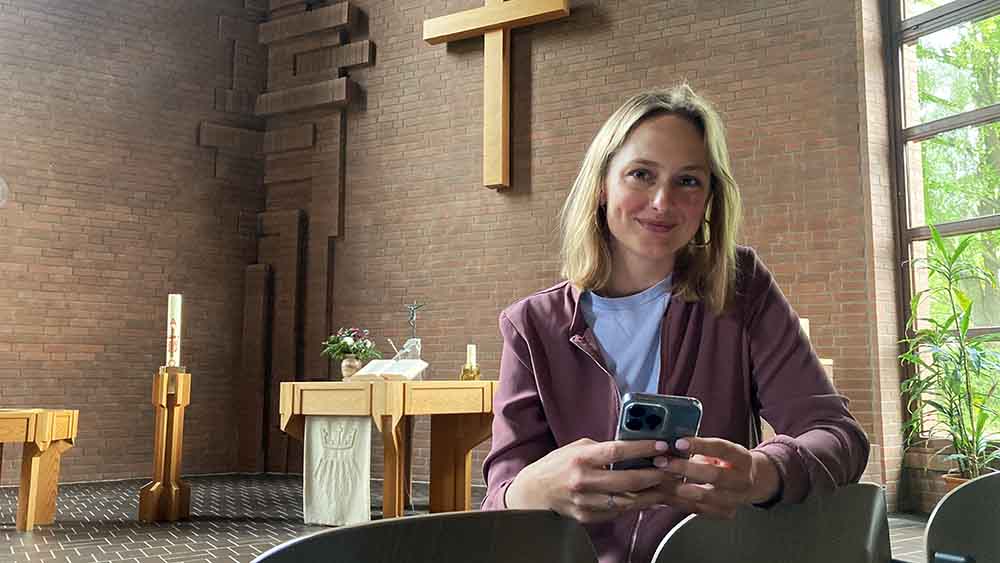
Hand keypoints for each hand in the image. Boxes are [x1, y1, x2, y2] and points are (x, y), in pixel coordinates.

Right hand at [505, 438, 676, 522]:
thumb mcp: (577, 448)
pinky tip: (649, 498)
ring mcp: (586, 502)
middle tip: (672, 468)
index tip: (662, 445)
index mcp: (581, 458)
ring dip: (651, 493)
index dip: (642, 448)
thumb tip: (632, 447)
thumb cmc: (558, 465)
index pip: (616, 452)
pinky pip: (618, 512)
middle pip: (628, 481)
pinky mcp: (588, 517)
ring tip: (668, 485)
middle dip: (655, 474)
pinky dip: (635, 505)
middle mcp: (583, 481)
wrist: (534, 493)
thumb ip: (602, 449)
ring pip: (628, 501)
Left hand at [651, 437, 780, 518]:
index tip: (678, 443)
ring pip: (704, 496)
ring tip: (658, 478)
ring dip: (676, 487)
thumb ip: (701, 448)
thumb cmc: (728, 461)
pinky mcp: (724, 512)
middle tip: (662, 462)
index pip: (721, 449)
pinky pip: (697, 509)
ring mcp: (735, 499)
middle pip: (714, 475)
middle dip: (684, 468)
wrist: (751, 483)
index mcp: (742, 458)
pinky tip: (662, 493)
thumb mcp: (721, 450)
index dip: (700, 445)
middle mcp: (742, 480)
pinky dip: (677, 501)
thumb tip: (672, 445)